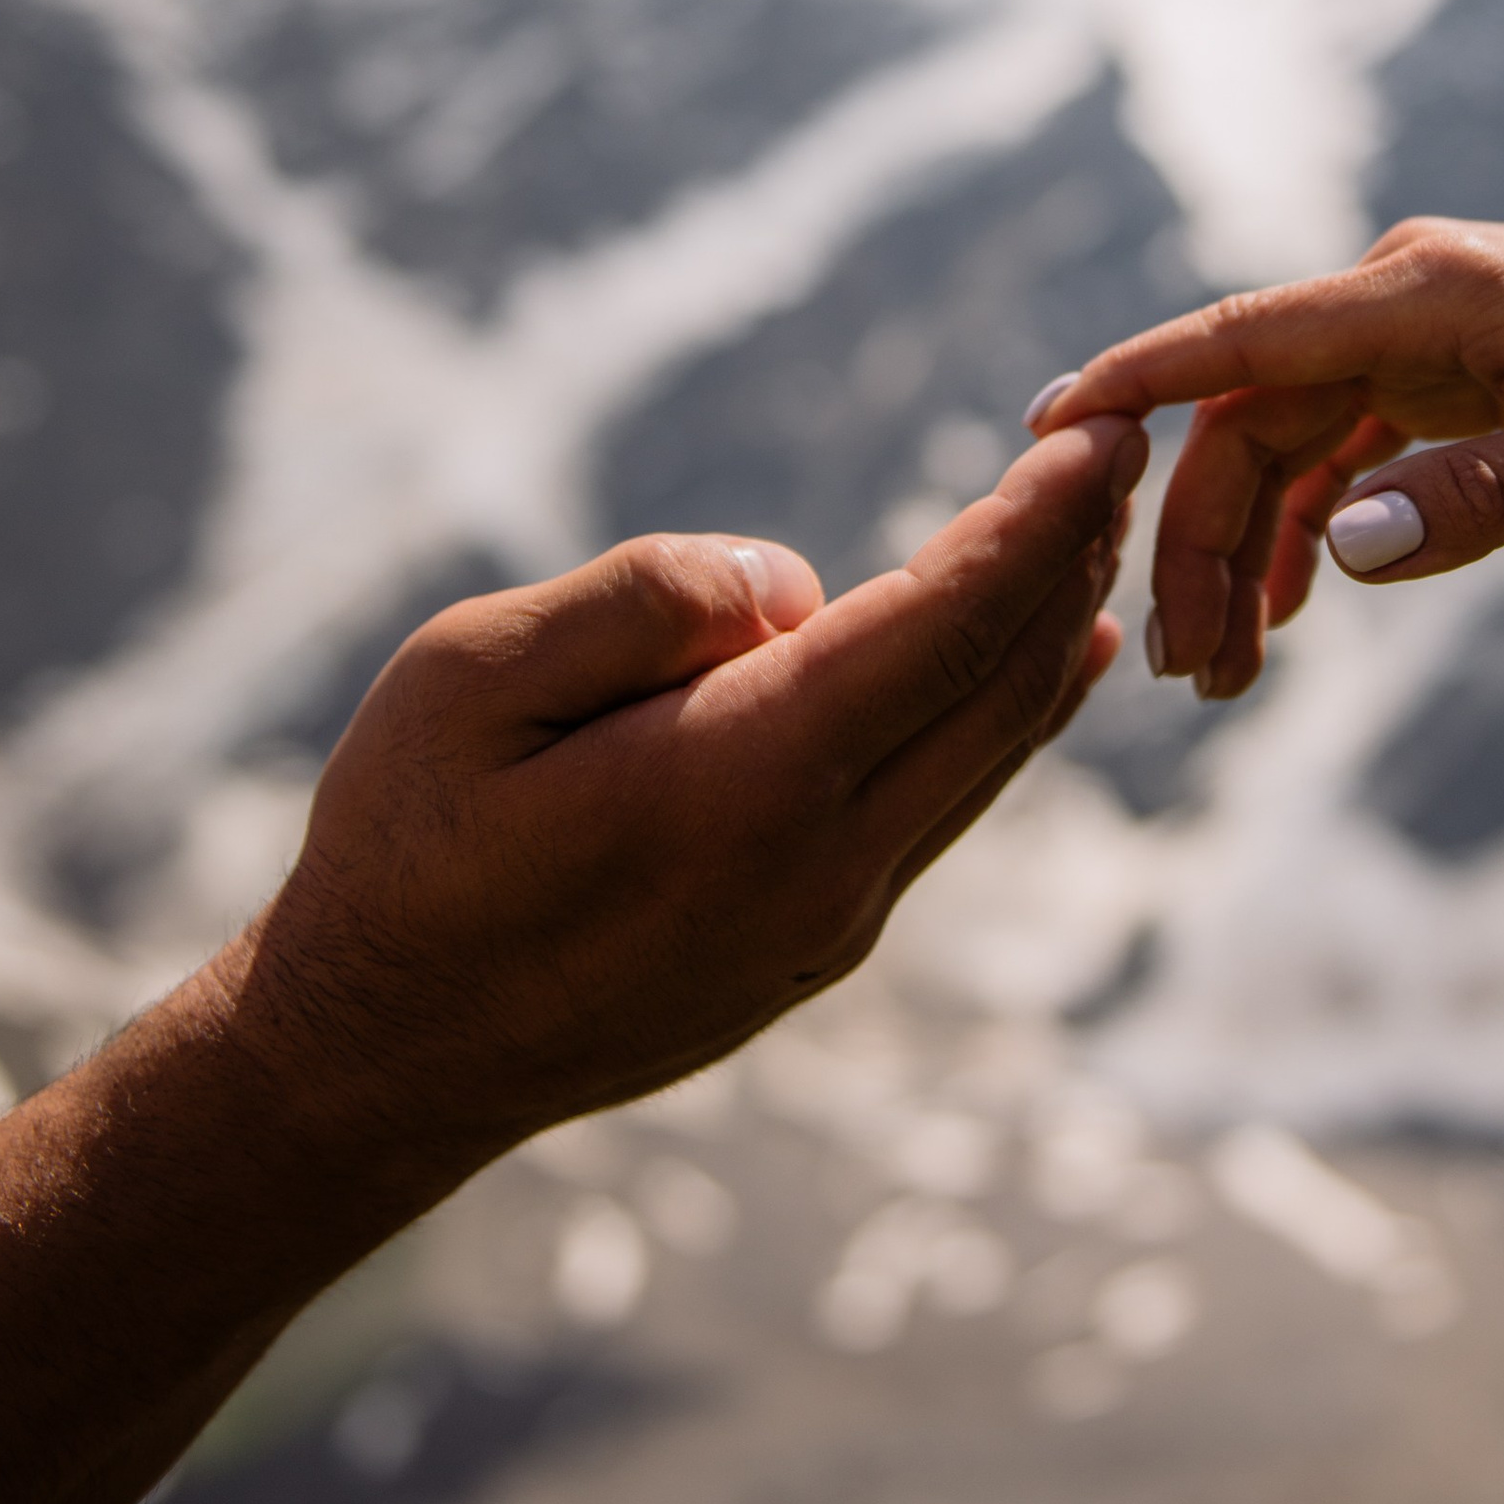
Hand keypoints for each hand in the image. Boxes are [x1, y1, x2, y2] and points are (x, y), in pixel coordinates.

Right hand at [244, 413, 1145, 1188]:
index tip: (1101, 440)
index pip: (944, 628)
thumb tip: (790, 584)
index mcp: (742, 783)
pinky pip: (946, 806)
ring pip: (989, 756)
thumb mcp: (470, 676)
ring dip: (1052, 633)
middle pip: (1001, 688)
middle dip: (1074, 558)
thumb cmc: (403, 847)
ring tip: (1098, 529)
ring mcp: (830, 921)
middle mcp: (820, 865)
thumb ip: (642, 601)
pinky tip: (1039, 661)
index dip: (1036, 524)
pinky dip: (1006, 714)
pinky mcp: (815, 947)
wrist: (380, 1064)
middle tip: (1124, 452)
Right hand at [1032, 219, 1503, 697]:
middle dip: (1197, 541)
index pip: (1243, 336)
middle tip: (1186, 675)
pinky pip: (1337, 448)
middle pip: (1247, 419)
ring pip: (1283, 442)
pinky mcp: (1442, 372)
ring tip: (1222, 672)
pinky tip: (1290, 614)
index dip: (1133, 384)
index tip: (1041, 435)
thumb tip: (1345, 550)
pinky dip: (1305, 530)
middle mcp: (1402, 301)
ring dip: (1243, 548)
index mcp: (1428, 295)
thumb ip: (1486, 499)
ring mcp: (1417, 336)